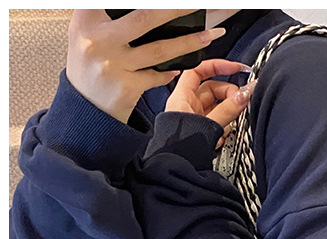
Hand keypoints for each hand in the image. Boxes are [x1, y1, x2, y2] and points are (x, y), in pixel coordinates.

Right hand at [65, 10, 226, 124]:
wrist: (85, 107)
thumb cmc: (89, 65)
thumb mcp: (87, 32)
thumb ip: (107, 15)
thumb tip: (149, 8)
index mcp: (87, 18)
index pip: (118, 0)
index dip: (150, 2)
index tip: (177, 0)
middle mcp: (98, 39)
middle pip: (145, 18)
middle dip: (176, 10)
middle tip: (197, 5)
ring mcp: (113, 64)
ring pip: (159, 49)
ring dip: (189, 42)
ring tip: (209, 35)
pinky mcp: (126, 86)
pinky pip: (157, 76)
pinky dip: (170, 72)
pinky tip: (177, 68)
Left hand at [165, 58, 257, 148]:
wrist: (176, 167)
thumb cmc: (181, 146)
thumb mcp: (209, 124)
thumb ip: (228, 109)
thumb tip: (245, 95)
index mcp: (182, 96)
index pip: (199, 70)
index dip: (218, 65)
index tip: (236, 69)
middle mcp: (187, 105)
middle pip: (213, 89)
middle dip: (229, 95)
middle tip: (241, 102)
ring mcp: (194, 118)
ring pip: (217, 107)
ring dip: (229, 113)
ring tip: (233, 122)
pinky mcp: (201, 131)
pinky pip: (217, 122)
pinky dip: (224, 127)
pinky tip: (225, 135)